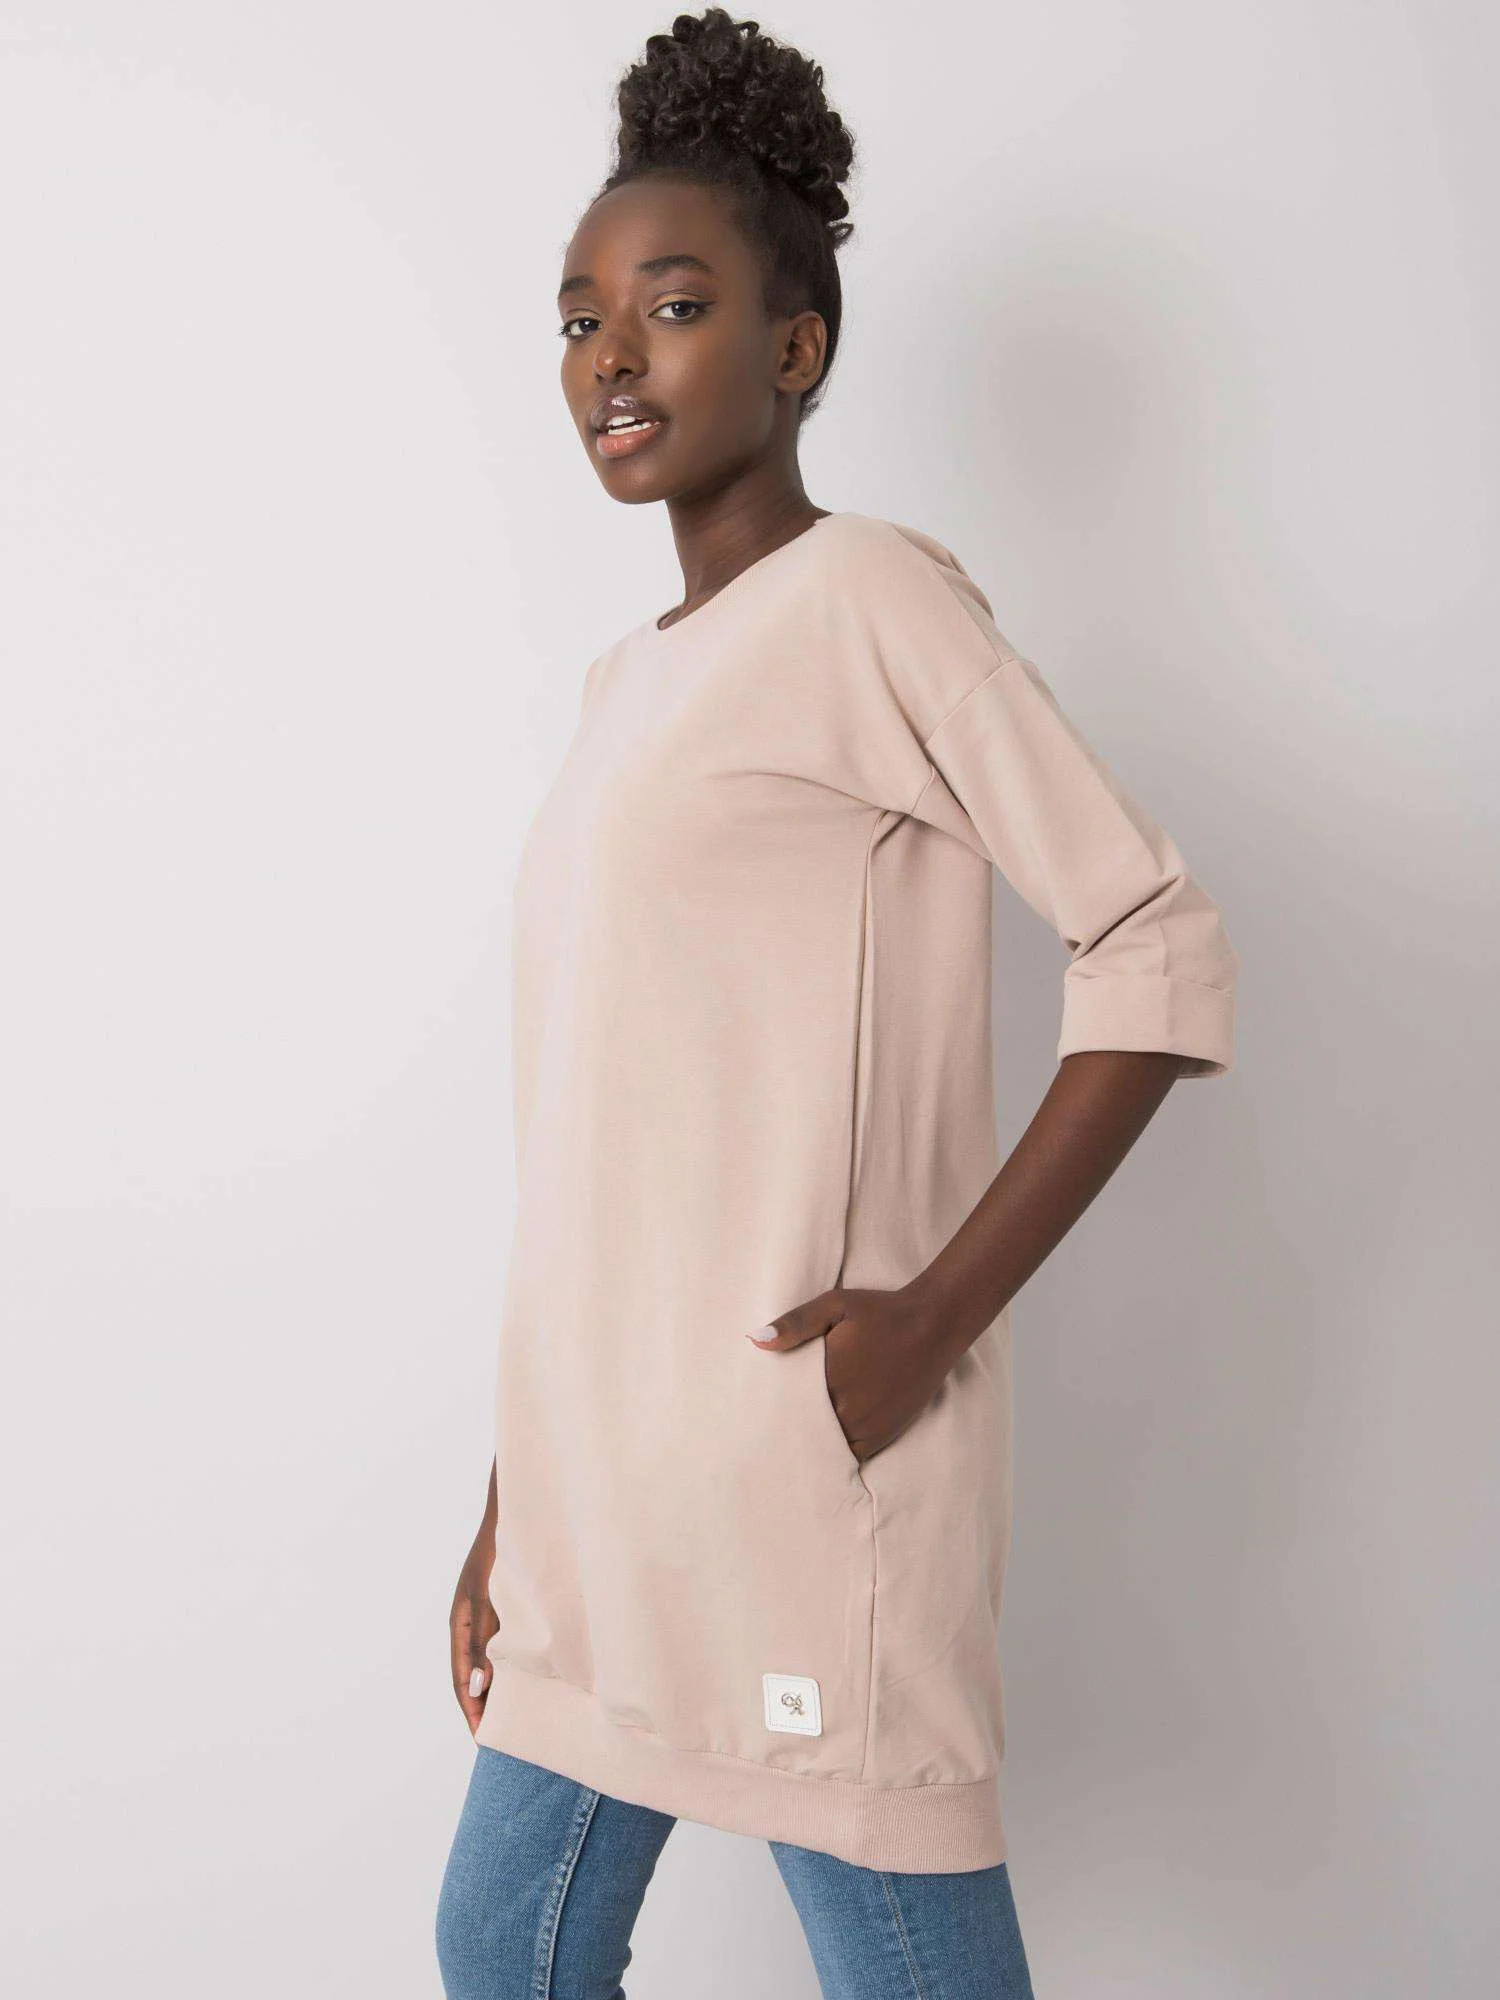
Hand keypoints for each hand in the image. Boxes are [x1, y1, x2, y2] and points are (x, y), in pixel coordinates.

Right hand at [450, 1518, 498, 1735]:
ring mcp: (487, 1616)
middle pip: (473, 1674)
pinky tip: (526, 1675)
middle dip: (481, 1705)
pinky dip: (510, 1665)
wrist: (515, 1517)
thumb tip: (480, 1686)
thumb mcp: (487, 1599)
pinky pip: (504, 1645)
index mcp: (460, 1624)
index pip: (462, 1677)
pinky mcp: (504, 1608)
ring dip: (497, 1687)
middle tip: (497, 1736)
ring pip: (488, 1661)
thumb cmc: (498, 1554)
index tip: (482, 1737)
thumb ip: (483, 1641)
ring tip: (512, 1715)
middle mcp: (470, 1623)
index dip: (471, 1708)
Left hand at [747, 1283, 958, 1462]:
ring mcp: (869, 1425)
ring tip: (792, 1443)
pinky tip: (826, 1444)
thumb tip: (756, 1340)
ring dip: (813, 1444)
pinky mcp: (885, 1432)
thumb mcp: (835, 1305)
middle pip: (805, 1431)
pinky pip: (853, 1454)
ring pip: (828, 1447)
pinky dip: (838, 1452)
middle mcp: (848, 1408)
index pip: (788, 1407)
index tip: (755, 1414)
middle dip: (788, 1430)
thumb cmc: (881, 1312)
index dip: (771, 1412)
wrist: (934, 1324)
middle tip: (764, 1434)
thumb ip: (796, 1324)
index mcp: (830, 1378)